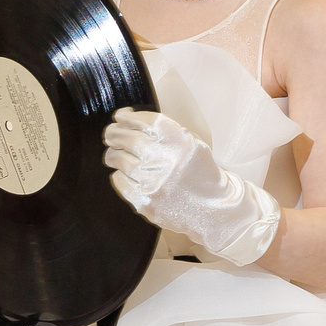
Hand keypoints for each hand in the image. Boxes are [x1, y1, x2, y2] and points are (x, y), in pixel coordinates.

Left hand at [103, 107, 282, 267]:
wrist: (213, 209)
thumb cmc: (200, 173)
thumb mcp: (191, 144)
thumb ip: (165, 131)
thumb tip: (127, 120)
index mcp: (178, 139)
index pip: (142, 120)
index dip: (126, 117)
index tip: (121, 118)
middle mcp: (164, 157)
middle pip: (124, 137)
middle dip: (113, 134)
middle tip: (111, 135)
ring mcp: (152, 180)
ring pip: (117, 158)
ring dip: (113, 154)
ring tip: (116, 155)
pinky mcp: (143, 200)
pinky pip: (119, 180)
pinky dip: (120, 175)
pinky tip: (129, 175)